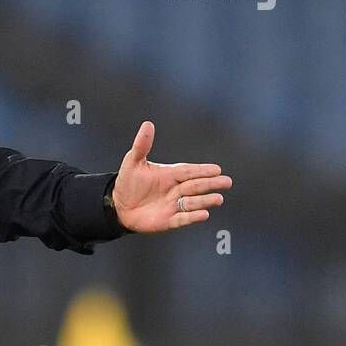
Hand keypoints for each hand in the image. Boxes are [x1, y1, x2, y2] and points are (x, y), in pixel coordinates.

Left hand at [112, 121, 232, 233]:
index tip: (217, 169)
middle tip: (226, 182)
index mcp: (170, 175)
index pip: (189, 171)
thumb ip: (142, 145)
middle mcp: (176, 190)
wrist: (119, 205)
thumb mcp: (133, 162)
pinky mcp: (168, 221)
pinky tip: (204, 214)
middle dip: (210, 184)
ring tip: (218, 198)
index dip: (202, 171)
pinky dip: (193, 216)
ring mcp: (173, 206)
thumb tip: (147, 124)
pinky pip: (182, 219)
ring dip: (205, 201)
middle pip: (195, 186)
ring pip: (192, 202)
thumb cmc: (128, 182)